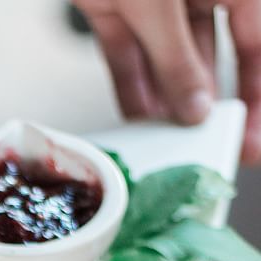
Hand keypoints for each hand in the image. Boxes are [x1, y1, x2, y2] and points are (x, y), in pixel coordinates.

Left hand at [75, 0, 260, 162]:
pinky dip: (129, 87)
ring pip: (161, 63)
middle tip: (196, 149)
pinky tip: (135, 121)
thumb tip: (195, 110)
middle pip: (206, 61)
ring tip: (162, 143)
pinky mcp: (112, 7)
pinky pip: (124, 55)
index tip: (247, 137)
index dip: (254, 94)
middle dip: (198, 107)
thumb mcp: (162, 6)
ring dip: (160, 104)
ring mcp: (153, 3)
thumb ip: (177, 58)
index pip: (255, 47)